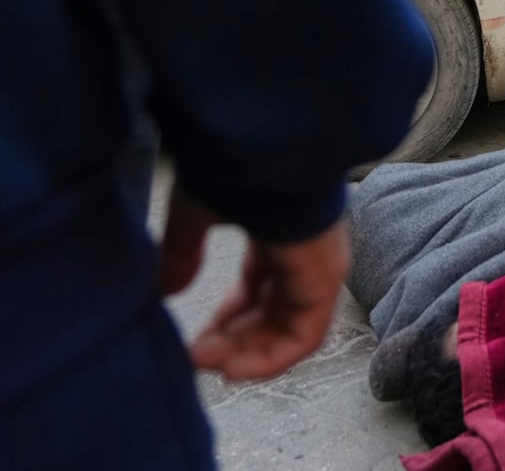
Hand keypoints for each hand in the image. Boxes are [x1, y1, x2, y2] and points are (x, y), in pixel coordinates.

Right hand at [159, 185, 348, 381]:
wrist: (265, 149)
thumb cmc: (233, 169)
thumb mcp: (196, 213)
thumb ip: (182, 252)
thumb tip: (167, 289)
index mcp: (279, 231)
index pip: (260, 286)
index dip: (228, 318)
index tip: (196, 339)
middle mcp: (305, 252)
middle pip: (273, 312)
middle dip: (233, 340)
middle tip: (196, 357)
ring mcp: (319, 266)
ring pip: (288, 328)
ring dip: (246, 353)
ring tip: (206, 363)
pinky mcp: (325, 278)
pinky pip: (304, 336)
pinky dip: (270, 358)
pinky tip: (233, 368)